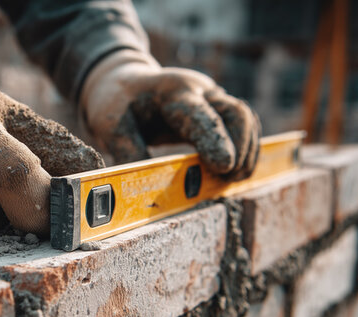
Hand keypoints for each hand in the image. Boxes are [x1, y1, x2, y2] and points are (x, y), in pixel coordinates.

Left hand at [80, 49, 260, 180]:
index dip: (215, 139)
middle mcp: (199, 90)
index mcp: (172, 91)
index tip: (225, 166)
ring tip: (231, 180)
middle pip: (236, 113)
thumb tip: (139, 193)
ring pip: (245, 119)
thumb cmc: (118, 103)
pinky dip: (245, 148)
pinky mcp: (218, 109)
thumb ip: (129, 154)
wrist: (126, 81)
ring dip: (246, 151)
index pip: (201, 115)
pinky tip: (235, 172)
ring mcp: (212, 97)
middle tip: (227, 179)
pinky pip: (243, 125)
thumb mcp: (112, 126)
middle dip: (239, 148)